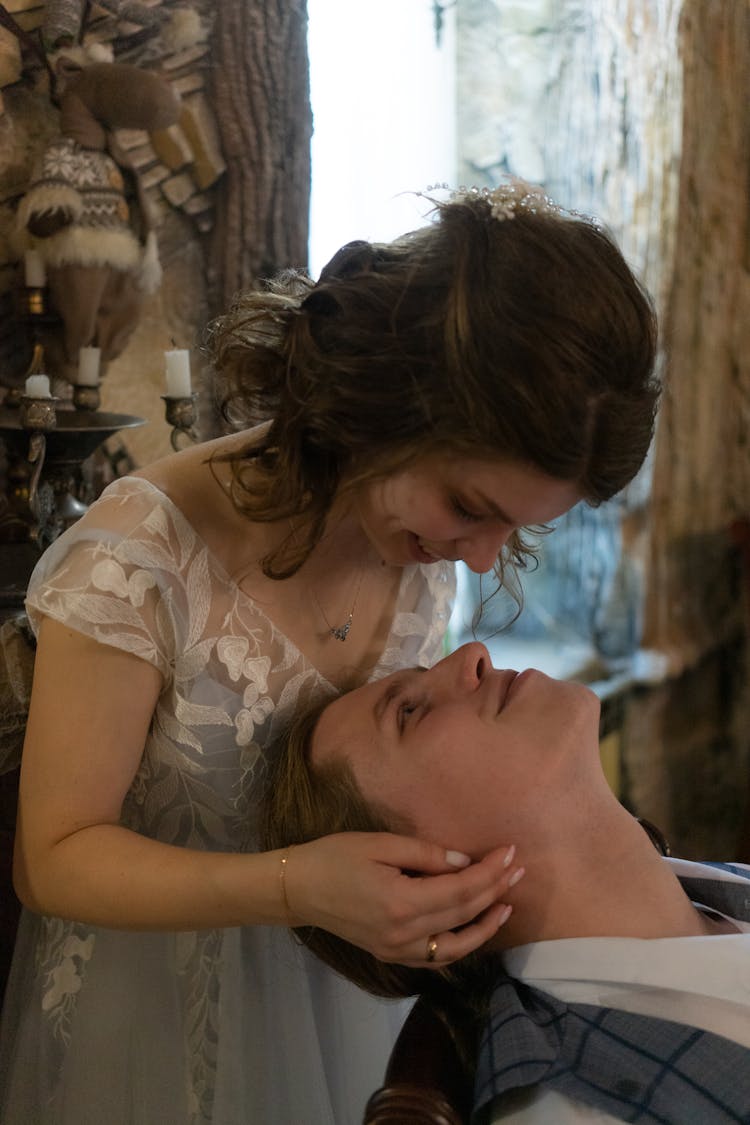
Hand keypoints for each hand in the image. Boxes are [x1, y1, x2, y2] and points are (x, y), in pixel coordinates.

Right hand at [284, 832, 522, 965]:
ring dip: (486, 924)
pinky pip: (437, 957)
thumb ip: (425, 854)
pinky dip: (462, 943)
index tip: (510, 852)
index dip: (490, 871)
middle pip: (463, 914)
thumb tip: (465, 862)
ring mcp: (398, 950)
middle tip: (519, 869)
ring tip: (507, 902)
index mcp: (402, 902)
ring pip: (456, 945)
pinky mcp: (392, 955)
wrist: (298, 889)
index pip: (461, 889)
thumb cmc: (335, 856)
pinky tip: (475, 926)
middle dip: (495, 890)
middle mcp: (405, 934)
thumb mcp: (379, 844)